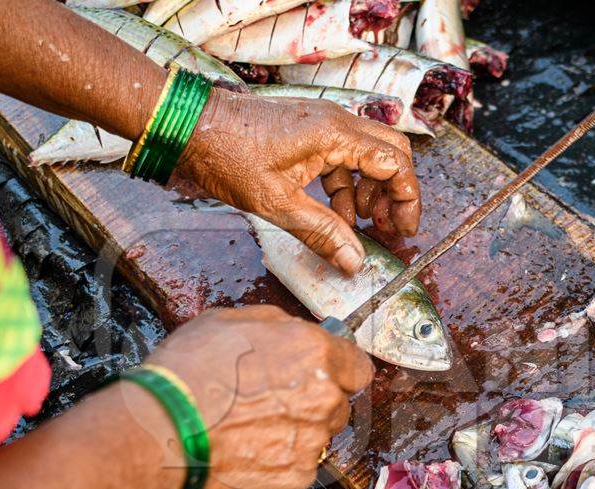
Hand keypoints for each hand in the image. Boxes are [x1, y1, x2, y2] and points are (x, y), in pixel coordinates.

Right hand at [144, 306, 373, 488]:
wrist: (157, 434)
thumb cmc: (185, 374)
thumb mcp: (226, 321)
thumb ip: (275, 325)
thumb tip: (293, 331)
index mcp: (316, 355)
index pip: (357, 368)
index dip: (336, 372)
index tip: (322, 377)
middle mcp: (323, 401)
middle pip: (336, 407)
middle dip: (311, 406)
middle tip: (268, 406)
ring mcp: (310, 446)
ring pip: (315, 442)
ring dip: (291, 438)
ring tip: (246, 434)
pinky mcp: (293, 484)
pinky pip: (294, 474)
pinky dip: (274, 470)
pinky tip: (241, 457)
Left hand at [177, 88, 420, 275]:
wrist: (188, 127)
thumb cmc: (227, 156)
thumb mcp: (277, 204)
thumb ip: (322, 233)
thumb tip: (355, 262)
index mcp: (334, 134)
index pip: (393, 163)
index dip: (405, 198)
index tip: (403, 229)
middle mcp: (335, 121)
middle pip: (390, 152)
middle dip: (396, 191)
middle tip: (390, 226)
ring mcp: (322, 123)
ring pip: (367, 155)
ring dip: (370, 190)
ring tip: (359, 225)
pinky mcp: (308, 131)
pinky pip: (342, 156)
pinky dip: (346, 184)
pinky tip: (335, 213)